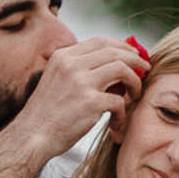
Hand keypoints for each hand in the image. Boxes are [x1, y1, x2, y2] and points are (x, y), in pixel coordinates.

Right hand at [8, 37, 146, 156]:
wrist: (32, 136)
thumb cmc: (49, 113)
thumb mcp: (59, 80)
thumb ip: (80, 70)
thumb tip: (116, 64)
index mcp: (63, 56)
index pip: (100, 41)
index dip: (122, 46)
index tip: (135, 56)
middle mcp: (72, 64)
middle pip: (115, 52)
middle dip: (136, 61)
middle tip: (145, 72)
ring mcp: (81, 82)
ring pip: (123, 70)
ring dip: (135, 84)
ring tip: (134, 97)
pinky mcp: (90, 103)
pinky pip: (120, 101)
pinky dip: (122, 114)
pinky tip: (116, 124)